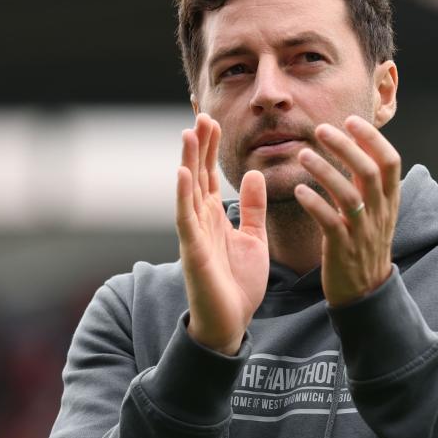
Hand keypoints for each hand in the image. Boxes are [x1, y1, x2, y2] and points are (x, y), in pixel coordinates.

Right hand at [176, 113, 268, 354]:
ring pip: (189, 190)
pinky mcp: (193, 251)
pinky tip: (183, 173)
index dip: (211, 147)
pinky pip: (186, 219)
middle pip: (198, 174)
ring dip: (189, 161)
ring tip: (189, 133)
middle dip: (200, 145)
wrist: (231, 324)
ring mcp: (194, 235)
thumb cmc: (238, 285)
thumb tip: (251, 174)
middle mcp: (200, 220)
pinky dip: (184, 195)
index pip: (210, 174)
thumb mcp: (254, 239)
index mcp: (215, 216)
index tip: (212, 119)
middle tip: (201, 113)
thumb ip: (252, 208)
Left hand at [293, 115, 400, 305]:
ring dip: (324, 171)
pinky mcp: (342, 249)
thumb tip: (360, 145)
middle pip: (367, 171)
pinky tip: (298, 191)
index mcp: (389, 201)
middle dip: (345, 147)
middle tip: (321, 129)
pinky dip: (314, 204)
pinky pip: (330, 222)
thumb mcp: (376, 211)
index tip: (351, 119)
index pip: (390, 161)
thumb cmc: (365, 244)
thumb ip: (368, 182)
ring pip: (348, 195)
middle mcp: (379, 213)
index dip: (372, 138)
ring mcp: (362, 231)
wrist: (364, 291)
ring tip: (302, 154)